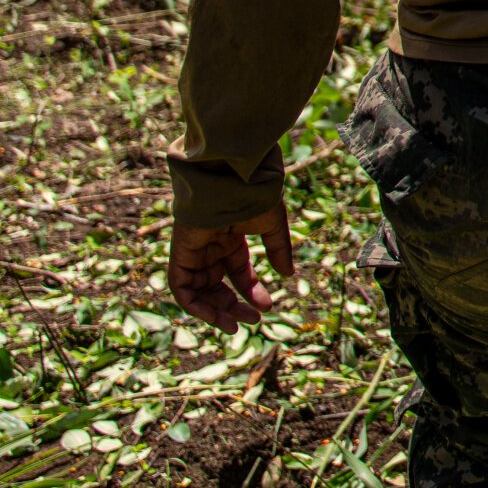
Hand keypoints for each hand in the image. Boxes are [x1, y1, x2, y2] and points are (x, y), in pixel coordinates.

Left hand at [169, 206, 294, 331]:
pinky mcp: (180, 255)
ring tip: (234, 325)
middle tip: (252, 321)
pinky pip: (182, 289)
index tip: (267, 308)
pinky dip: (195, 305)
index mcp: (231, 240)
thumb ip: (278, 251)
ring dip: (215, 311)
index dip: (252, 291)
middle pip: (217, 287)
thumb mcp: (272, 226)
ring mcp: (194, 253)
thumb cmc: (253, 198)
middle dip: (233, 306)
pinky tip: (215, 316)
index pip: (239, 273)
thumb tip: (288, 275)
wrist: (231, 181)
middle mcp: (211, 249)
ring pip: (199, 292)